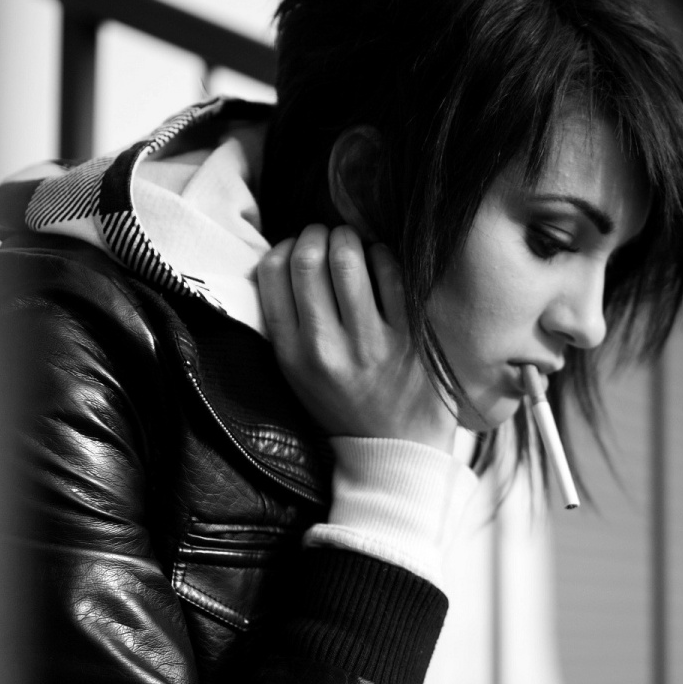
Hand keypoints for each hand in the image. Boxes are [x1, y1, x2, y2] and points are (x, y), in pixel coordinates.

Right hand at [257, 225, 456, 451]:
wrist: (394, 450)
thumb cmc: (343, 404)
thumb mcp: (298, 375)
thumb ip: (288, 323)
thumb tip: (289, 257)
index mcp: (292, 354)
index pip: (272, 274)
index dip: (285, 246)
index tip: (298, 246)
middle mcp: (326, 348)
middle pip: (308, 260)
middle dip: (317, 233)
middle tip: (326, 234)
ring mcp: (370, 343)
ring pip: (349, 260)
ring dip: (348, 238)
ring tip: (352, 242)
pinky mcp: (410, 339)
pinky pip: (392, 274)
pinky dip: (383, 256)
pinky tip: (381, 261)